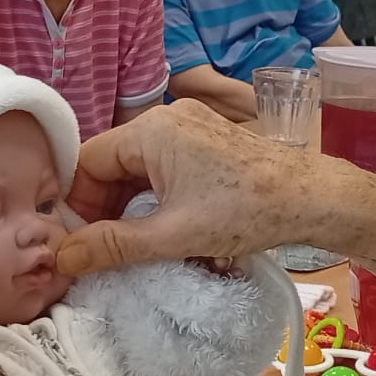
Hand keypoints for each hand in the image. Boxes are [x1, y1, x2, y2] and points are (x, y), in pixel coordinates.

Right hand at [58, 100, 319, 275]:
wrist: (311, 198)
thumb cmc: (246, 211)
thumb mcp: (172, 235)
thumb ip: (114, 245)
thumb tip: (65, 258)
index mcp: (151, 130)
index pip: (88, 161)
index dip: (80, 204)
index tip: (83, 242)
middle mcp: (167, 118)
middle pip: (111, 162)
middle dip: (104, 206)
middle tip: (105, 249)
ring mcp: (189, 127)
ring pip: (138, 166)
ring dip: (129, 204)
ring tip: (133, 244)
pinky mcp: (207, 141)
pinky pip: (163, 164)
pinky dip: (154, 196)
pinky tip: (162, 226)